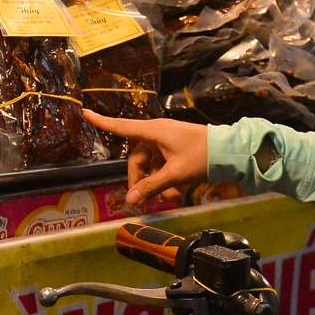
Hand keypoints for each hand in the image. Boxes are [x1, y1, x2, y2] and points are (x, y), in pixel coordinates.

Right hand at [83, 111, 208, 206]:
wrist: (230, 152)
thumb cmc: (201, 156)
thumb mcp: (175, 174)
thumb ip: (151, 187)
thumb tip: (130, 200)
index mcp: (153, 132)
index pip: (121, 127)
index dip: (102, 122)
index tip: (84, 112)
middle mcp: (157, 135)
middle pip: (138, 160)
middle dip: (142, 182)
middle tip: (144, 202)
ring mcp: (167, 143)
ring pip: (152, 167)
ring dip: (158, 185)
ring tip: (171, 199)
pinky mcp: (177, 151)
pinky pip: (164, 168)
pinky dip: (167, 182)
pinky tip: (177, 196)